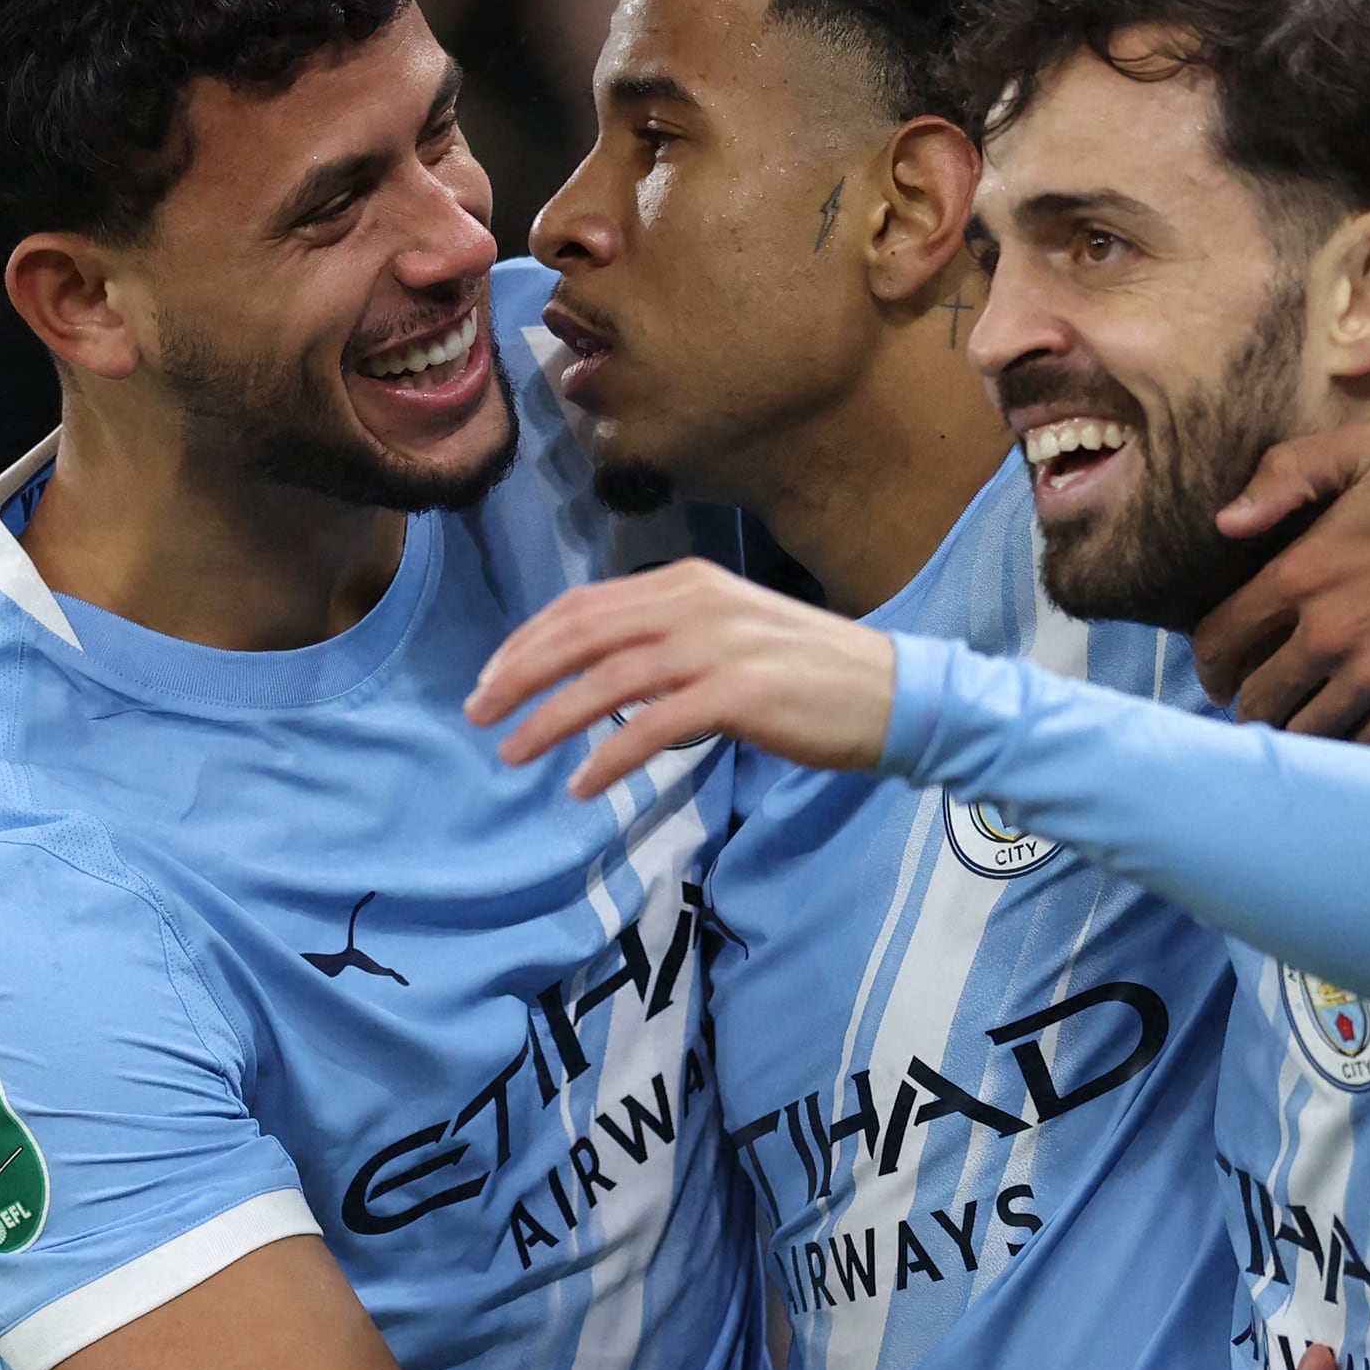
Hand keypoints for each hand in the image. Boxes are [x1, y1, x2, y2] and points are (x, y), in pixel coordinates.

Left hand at [468, 563, 896, 797]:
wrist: (892, 691)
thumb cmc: (805, 671)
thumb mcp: (728, 631)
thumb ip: (665, 637)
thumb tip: (593, 669)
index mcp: (687, 583)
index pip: (584, 605)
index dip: (527, 641)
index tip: (490, 677)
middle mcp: (696, 604)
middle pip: (582, 635)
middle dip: (519, 675)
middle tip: (477, 713)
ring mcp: (719, 647)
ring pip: (607, 681)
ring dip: (549, 719)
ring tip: (513, 753)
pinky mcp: (740, 696)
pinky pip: (653, 728)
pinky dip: (609, 758)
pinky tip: (582, 785)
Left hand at [1197, 432, 1369, 740]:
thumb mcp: (1367, 450)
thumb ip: (1286, 472)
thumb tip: (1224, 524)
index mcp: (1305, 573)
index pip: (1220, 641)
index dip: (1212, 666)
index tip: (1222, 676)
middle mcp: (1333, 632)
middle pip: (1257, 700)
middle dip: (1253, 705)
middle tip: (1266, 704)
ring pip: (1304, 734)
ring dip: (1298, 732)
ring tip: (1306, 721)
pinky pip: (1360, 749)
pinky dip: (1349, 747)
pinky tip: (1353, 732)